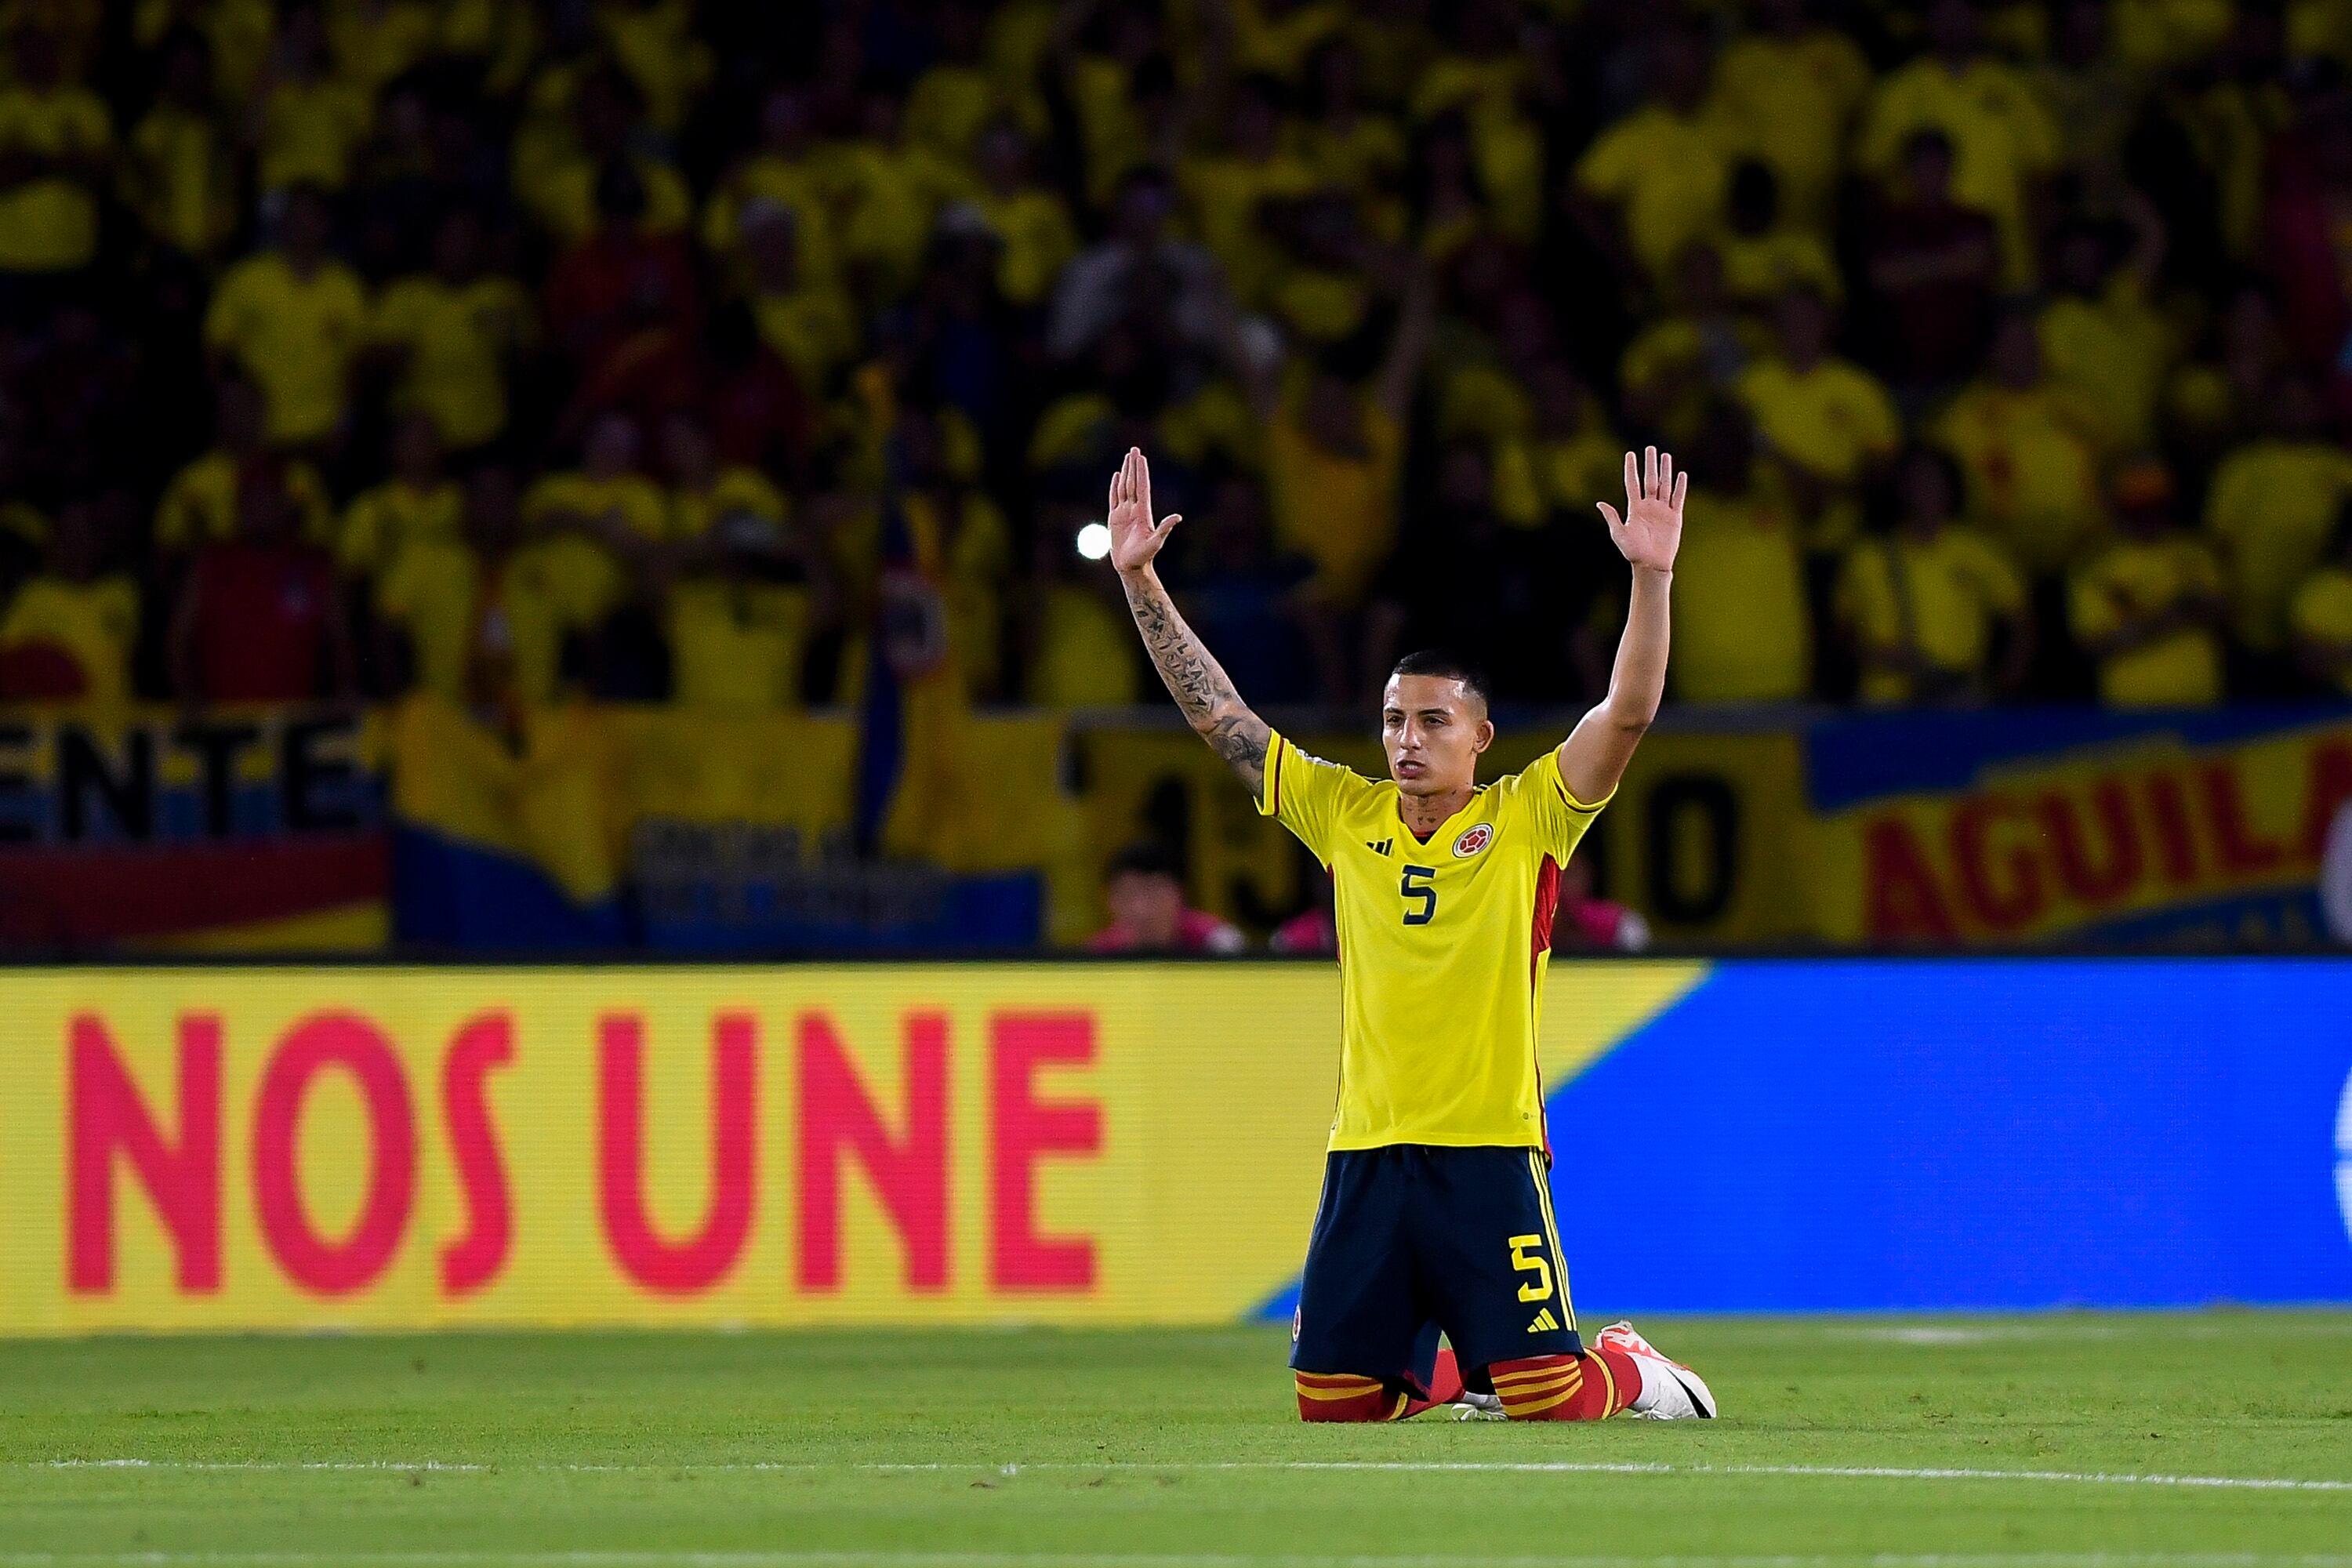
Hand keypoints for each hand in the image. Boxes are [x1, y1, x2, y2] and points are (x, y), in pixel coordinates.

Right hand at [1107, 446, 1180, 576]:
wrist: (1131, 566)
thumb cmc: (1144, 556)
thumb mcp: (1156, 542)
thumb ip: (1165, 528)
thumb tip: (1178, 517)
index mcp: (1143, 512)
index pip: (1142, 487)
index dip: (1141, 472)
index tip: (1141, 457)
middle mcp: (1134, 509)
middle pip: (1133, 482)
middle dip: (1133, 466)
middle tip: (1134, 449)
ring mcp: (1124, 512)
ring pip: (1124, 487)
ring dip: (1126, 472)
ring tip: (1127, 458)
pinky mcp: (1115, 518)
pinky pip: (1114, 498)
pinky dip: (1115, 486)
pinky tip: (1117, 476)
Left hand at [1598, 445, 1684, 574]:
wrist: (1651, 564)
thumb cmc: (1633, 552)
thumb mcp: (1619, 534)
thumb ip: (1611, 517)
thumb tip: (1599, 503)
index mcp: (1635, 508)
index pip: (1632, 483)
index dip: (1631, 469)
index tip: (1630, 454)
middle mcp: (1649, 506)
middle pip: (1649, 480)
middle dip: (1650, 464)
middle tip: (1650, 448)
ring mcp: (1662, 510)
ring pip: (1664, 485)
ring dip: (1665, 470)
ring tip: (1665, 455)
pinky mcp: (1674, 517)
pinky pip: (1678, 498)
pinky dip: (1680, 487)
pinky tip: (1681, 474)